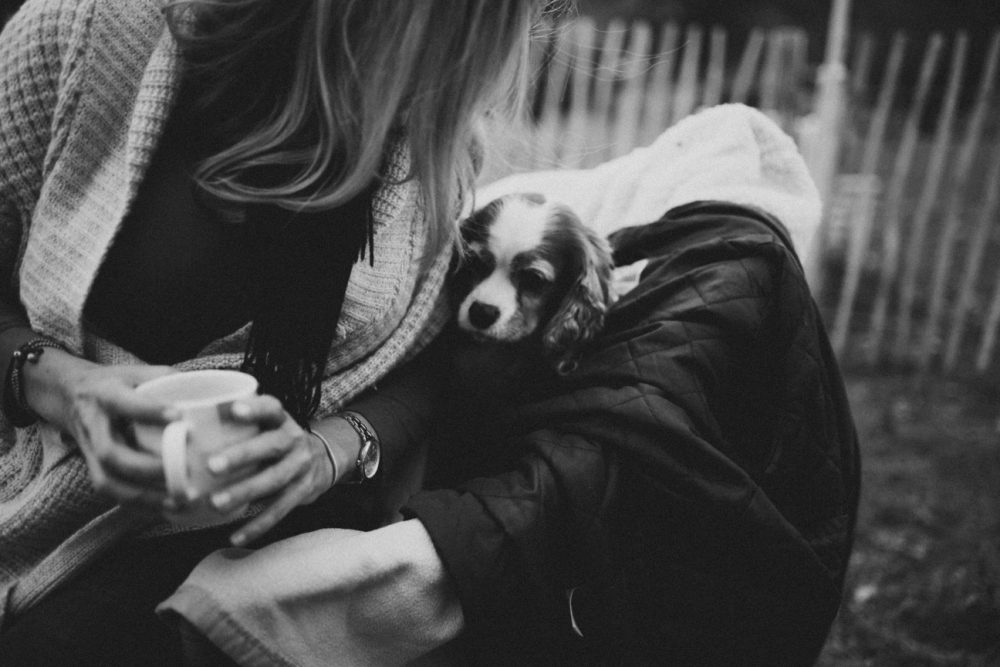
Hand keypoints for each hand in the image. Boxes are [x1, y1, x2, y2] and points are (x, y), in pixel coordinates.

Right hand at [24, 353, 178, 515]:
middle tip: (184, 471)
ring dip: (144, 496)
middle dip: (146, 467)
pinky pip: (113, 493)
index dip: (149, 410)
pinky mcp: (94, 469)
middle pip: (110, 453)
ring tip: (179, 500)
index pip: (124, 403)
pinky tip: (169, 508)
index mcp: (105, 395)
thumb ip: (167, 379)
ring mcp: (89, 451)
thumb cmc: (118, 383)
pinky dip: (140, 505)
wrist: (73, 395)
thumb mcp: (137, 372)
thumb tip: (209, 392)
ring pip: (108, 481)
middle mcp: (93, 426)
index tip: (179, 415)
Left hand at [203, 395, 334, 545]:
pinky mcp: (302, 492)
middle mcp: (295, 441)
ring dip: (245, 492)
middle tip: (212, 466)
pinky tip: (235, 536)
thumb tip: (185, 427)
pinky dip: (257, 525)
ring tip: (216, 503)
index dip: (255, 409)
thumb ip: (241, 426)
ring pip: (274, 480)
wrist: (323, 461)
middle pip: (273, 445)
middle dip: (242, 455)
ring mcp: (301, 467)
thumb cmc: (277, 442)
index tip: (234, 409)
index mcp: (283, 420)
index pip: (272, 408)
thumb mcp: (268, 426)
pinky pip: (279, 510)